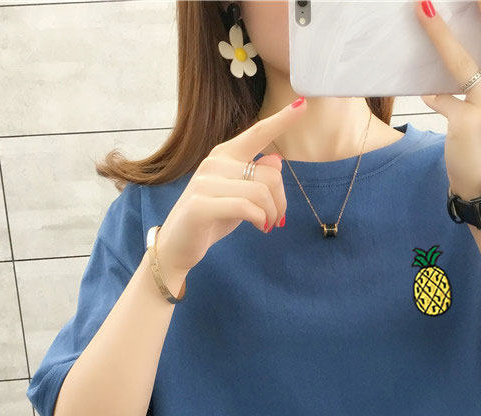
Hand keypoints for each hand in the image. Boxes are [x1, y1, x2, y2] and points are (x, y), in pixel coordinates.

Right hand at [157, 97, 306, 275]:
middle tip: (277, 219)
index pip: (257, 133)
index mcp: (224, 155)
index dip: (281, 120)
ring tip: (268, 225)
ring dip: (272, 214)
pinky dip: (260, 219)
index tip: (303, 105)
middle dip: (281, 201)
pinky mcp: (201, 205)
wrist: (178, 245)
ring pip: (261, 192)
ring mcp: (206, 182)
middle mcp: (214, 162)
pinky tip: (260, 227)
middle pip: (270, 174)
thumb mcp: (239, 196)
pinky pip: (247, 208)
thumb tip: (277, 159)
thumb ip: (256, 178)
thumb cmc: (212, 219)